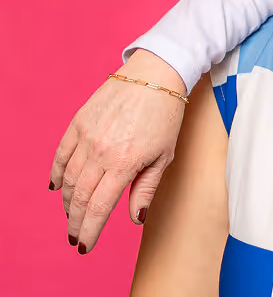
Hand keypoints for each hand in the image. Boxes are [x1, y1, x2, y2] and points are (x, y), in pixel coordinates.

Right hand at [50, 49, 186, 252]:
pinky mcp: (78, 123)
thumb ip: (146, 188)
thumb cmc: (166, 115)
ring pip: (68, 179)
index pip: (99, 207)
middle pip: (80, 198)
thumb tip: (134, 218)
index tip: (85, 245)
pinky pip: (60, 155)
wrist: (156, 75)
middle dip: (76, 222)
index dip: (90, 230)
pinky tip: (57, 188)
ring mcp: (86, 136)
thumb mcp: (164, 155)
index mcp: (124, 163)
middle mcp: (100, 152)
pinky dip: (56, 174)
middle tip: (75, 237)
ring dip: (68, 202)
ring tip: (72, 215)